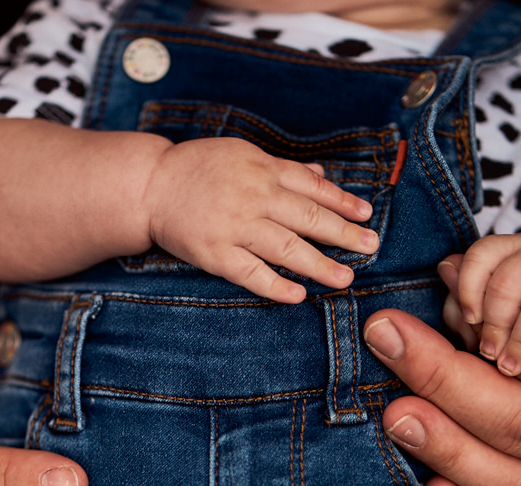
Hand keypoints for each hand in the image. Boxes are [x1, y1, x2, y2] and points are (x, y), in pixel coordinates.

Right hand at [143, 137, 377, 302]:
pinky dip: (275, 285)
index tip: (366, 215)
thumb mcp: (243, 155)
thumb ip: (283, 168)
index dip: (343, 202)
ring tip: (344, 277)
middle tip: (371, 247)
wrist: (150, 185)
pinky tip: (298, 295)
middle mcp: (253, 197)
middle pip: (308, 218)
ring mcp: (234, 227)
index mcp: (263, 170)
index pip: (313, 188)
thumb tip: (321, 175)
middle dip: (344, 234)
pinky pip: (250, 272)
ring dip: (319, 264)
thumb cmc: (198, 169)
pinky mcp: (214, 253)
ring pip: (286, 247)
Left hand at [440, 233, 520, 375]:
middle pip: (506, 284)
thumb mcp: (486, 303)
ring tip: (511, 366)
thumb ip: (465, 292)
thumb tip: (447, 268)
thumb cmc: (517, 313)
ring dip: (520, 342)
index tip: (471, 319)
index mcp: (507, 249)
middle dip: (494, 325)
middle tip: (490, 354)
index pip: (480, 255)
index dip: (469, 289)